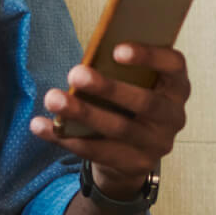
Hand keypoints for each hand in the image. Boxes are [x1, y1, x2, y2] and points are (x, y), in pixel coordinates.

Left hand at [29, 43, 190, 198]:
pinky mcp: (134, 165)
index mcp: (175, 86)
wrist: (133, 151)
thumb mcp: (132, 82)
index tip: (116, 50)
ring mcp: (156, 144)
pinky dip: (64, 137)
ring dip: (82, 113)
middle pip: (145, 102)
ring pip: (118, 129)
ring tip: (52, 98)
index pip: (174, 65)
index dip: (149, 56)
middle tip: (75, 74)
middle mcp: (172, 116)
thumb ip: (117, 69)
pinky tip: (40, 126)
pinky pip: (96, 152)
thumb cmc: (127, 101)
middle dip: (108, 88)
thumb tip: (84, 61)